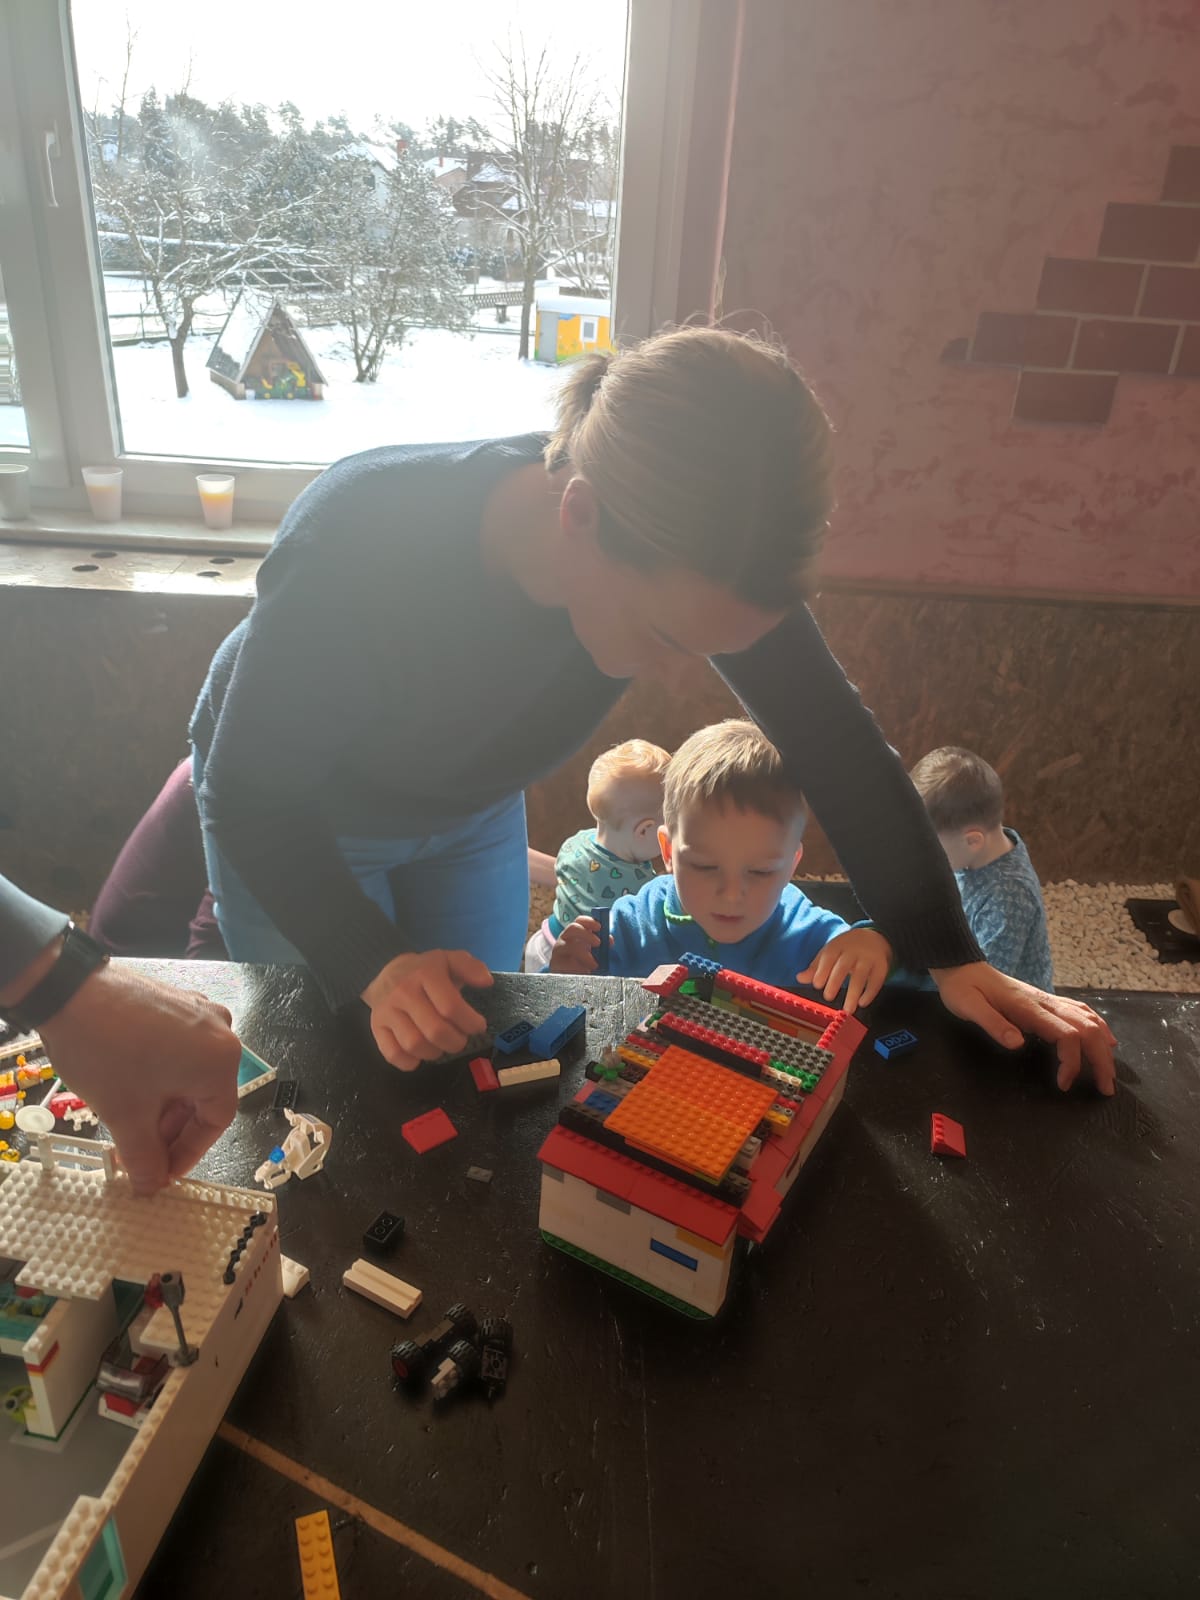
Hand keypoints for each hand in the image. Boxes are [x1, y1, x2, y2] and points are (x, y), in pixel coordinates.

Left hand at [37, 964, 241, 1194]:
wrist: (70, 993)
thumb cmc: (107, 1054)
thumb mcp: (126, 1116)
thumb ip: (144, 1160)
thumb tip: (151, 1186)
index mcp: (222, 1061)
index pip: (215, 1122)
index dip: (187, 1154)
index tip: (160, 1174)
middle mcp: (221, 1032)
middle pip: (204, 1096)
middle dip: (172, 1130)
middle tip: (141, 1153)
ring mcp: (199, 1012)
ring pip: (189, 1073)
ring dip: (164, 1104)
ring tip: (131, 1121)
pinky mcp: (176, 1001)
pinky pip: (178, 1048)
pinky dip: (160, 1075)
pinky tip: (131, 1087)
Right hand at [362, 949, 491, 1070]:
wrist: (386, 971)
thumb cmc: (425, 970)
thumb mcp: (450, 960)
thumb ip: (472, 967)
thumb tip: (487, 982)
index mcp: (425, 974)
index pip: (450, 1006)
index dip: (470, 1022)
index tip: (478, 1026)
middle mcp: (403, 992)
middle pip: (434, 1030)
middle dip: (456, 1042)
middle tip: (460, 1039)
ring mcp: (387, 1010)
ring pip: (414, 1045)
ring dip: (435, 1053)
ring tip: (442, 1045)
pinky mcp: (376, 1026)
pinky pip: (392, 1053)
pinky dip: (409, 1062)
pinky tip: (420, 1055)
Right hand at [549, 917, 599, 974]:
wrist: (567, 979)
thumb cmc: (582, 962)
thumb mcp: (593, 952)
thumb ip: (602, 944)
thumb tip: (610, 941)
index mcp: (575, 933)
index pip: (580, 921)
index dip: (589, 921)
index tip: (599, 927)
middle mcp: (565, 938)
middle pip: (572, 928)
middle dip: (587, 934)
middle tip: (598, 943)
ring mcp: (559, 950)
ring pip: (571, 946)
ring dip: (585, 955)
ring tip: (594, 965)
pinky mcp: (556, 963)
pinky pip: (567, 963)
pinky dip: (578, 967)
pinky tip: (584, 972)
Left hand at [797, 928, 891, 1012]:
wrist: (875, 937)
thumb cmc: (847, 948)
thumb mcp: (830, 952)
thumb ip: (816, 967)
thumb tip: (799, 978)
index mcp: (838, 946)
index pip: (828, 957)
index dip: (822, 970)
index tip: (817, 985)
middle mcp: (853, 951)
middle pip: (843, 966)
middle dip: (835, 982)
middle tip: (828, 997)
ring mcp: (868, 958)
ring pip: (860, 976)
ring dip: (853, 993)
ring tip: (847, 1010)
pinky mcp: (881, 966)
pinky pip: (876, 980)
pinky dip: (870, 993)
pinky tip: (862, 1003)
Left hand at [930, 962, 1116, 1094]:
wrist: (962, 967)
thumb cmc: (964, 989)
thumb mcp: (969, 1008)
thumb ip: (993, 1024)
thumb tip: (1017, 1044)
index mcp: (1030, 1008)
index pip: (1067, 1035)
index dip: (1072, 1062)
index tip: (1063, 1084)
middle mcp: (1046, 1003)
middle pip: (1087, 1029)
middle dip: (1101, 1060)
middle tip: (1106, 1088)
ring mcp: (1048, 1000)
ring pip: (1089, 1020)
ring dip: (1104, 1047)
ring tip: (1109, 1072)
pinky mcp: (1046, 1001)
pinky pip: (1081, 1013)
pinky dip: (1098, 1028)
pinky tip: (1106, 1040)